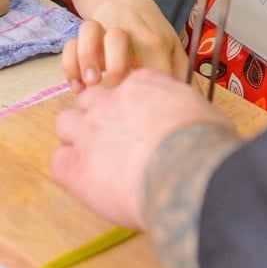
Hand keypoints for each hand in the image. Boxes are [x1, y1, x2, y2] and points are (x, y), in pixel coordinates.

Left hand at [52, 69, 237, 228]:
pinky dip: (70, 170)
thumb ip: (188, 109)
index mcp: (144, 84)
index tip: (140, 120)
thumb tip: (194, 118)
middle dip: (98, 115)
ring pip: (65, 123)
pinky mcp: (74, 166)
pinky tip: (89, 182)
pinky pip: (58, 161)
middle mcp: (111, 101)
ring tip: (97, 160)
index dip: (131, 104)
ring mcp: (89, 131)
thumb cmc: (204, 144)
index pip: (126, 84)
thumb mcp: (206, 113)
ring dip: (77, 137)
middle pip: (90, 98)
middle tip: (115, 138)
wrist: (186, 174)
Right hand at [62, 0, 187, 90]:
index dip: (149, 93)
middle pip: (120, 40)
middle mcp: (127, 32)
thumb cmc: (149, 27)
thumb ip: (182, 70)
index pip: (153, 68)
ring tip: (91, 84)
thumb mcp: (172, 43)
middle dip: (116, 69)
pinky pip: (70, 45)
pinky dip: (70, 65)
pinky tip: (76, 85)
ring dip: (87, 60)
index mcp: (154, 40)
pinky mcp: (83, 35)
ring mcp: (102, 30)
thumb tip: (198, 99)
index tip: (148, 112)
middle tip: (116, 92)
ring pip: (90, 34)